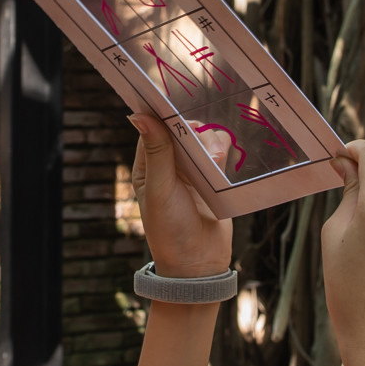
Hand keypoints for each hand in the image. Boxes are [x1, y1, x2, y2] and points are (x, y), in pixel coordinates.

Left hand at [130, 114, 231, 278]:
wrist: (199, 263)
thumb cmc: (169, 229)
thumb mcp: (160, 189)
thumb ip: (156, 152)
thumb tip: (140, 116)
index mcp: (148, 165)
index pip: (153, 128)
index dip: (163, 115)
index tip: (173, 101)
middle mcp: (169, 164)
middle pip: (183, 129)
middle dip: (194, 133)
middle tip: (202, 145)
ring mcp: (193, 170)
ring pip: (205, 138)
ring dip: (211, 144)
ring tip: (214, 162)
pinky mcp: (215, 178)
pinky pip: (221, 152)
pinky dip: (225, 152)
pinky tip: (224, 165)